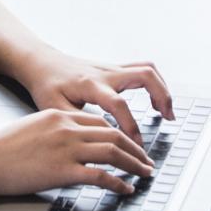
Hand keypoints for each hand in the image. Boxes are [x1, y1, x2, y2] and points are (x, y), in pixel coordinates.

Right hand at [0, 109, 156, 196]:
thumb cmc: (1, 148)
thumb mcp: (32, 128)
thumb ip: (55, 131)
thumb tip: (71, 143)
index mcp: (59, 115)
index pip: (101, 122)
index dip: (121, 134)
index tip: (131, 145)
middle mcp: (67, 128)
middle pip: (113, 134)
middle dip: (135, 149)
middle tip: (146, 161)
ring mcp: (66, 148)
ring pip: (113, 152)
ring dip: (134, 164)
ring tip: (144, 173)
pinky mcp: (63, 169)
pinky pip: (100, 175)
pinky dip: (118, 182)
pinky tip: (125, 188)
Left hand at [14, 52, 174, 146]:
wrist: (42, 64)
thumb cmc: (46, 86)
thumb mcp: (55, 109)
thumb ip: (78, 124)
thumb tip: (100, 141)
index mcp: (91, 84)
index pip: (119, 104)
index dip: (131, 126)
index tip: (136, 146)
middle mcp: (105, 72)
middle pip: (144, 75)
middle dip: (161, 96)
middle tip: (168, 118)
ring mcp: (112, 68)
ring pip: (148, 69)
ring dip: (162, 89)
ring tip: (167, 112)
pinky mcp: (115, 68)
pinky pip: (142, 69)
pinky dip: (155, 84)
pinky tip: (155, 101)